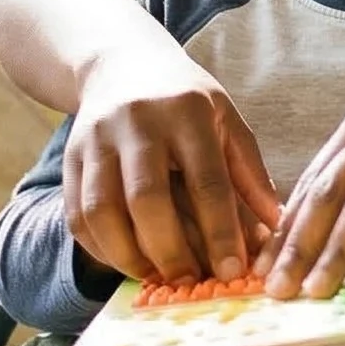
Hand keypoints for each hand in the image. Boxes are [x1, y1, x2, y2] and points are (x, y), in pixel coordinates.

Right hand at [64, 38, 280, 284]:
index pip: (206, 179)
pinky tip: (126, 261)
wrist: (122, 64)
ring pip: (102, 211)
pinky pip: (77, 216)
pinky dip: (101, 249)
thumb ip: (249, 173)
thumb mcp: (226, 120)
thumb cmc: (185, 101)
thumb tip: (275, 229)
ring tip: (156, 276)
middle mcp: (137, 122)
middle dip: (170, 250)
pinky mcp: (69, 158)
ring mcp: (96, 139)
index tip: (233, 270)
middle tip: (189, 281)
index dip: (220, 230)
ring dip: (129, 256)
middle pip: (147, 198)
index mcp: (187, 110)